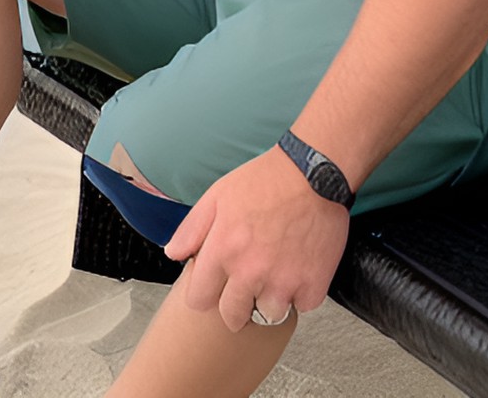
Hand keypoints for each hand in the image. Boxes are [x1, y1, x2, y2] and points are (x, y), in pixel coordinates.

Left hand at [164, 147, 349, 332]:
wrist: (314, 172)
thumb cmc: (266, 179)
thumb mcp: (218, 195)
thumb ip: (191, 229)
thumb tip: (173, 253)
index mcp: (223, 251)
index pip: (199, 300)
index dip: (205, 292)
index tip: (214, 284)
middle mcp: (251, 272)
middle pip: (233, 316)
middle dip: (235, 303)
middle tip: (246, 281)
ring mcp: (283, 282)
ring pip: (268, 314)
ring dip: (270, 299)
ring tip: (274, 272)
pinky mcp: (313, 285)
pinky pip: (301, 305)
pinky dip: (300, 292)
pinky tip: (297, 268)